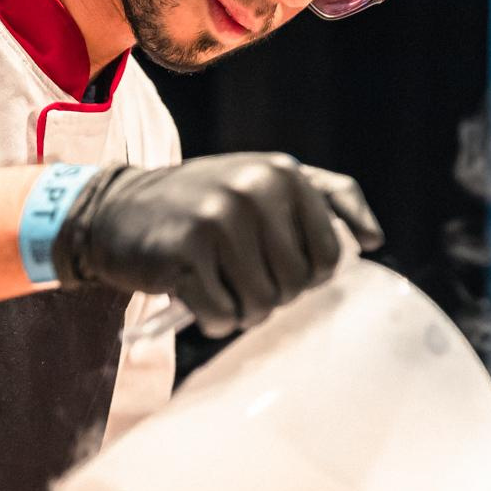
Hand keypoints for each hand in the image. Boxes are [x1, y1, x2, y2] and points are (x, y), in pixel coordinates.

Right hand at [52, 153, 382, 335]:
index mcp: (283, 172)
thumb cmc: (200, 204)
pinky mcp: (185, 252)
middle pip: (298, 285)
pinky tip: (192, 293)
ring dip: (240, 309)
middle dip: (271, 294)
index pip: (331, 256)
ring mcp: (219, 219)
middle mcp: (255, 189)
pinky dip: (211, 318)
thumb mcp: (262, 182)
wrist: (116, 211)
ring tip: (215, 281)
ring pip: (263, 305)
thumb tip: (374, 241)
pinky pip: (223, 317)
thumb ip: (324, 200)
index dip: (305, 275)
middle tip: (236, 272)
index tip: (273, 263)